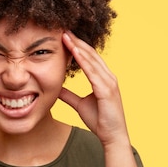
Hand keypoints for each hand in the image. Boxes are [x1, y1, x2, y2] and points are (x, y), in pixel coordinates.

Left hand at [59, 31, 129, 146]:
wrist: (112, 136)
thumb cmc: (100, 120)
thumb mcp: (79, 104)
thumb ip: (69, 95)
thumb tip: (56, 88)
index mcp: (103, 79)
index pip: (89, 58)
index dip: (78, 46)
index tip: (64, 37)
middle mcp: (108, 77)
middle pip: (91, 54)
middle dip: (77, 41)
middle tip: (64, 30)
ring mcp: (109, 82)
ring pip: (92, 60)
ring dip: (78, 47)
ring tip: (66, 36)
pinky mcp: (106, 90)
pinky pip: (93, 72)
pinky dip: (83, 61)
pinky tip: (74, 52)